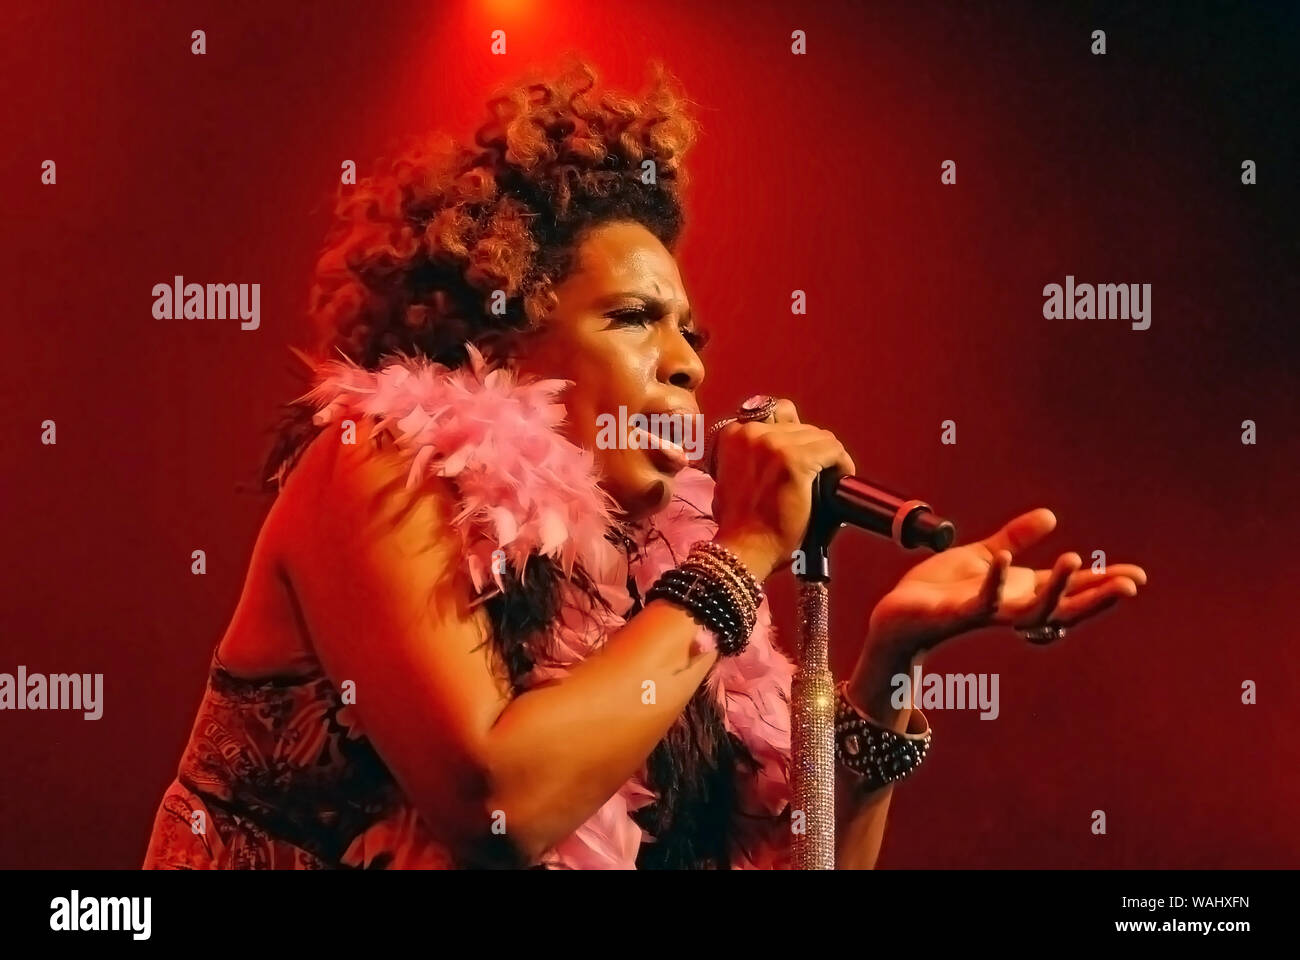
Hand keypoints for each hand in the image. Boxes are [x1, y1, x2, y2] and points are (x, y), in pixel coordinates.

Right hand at [711, 399, 855, 580]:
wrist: (743, 549)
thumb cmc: (740, 523)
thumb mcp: (731, 478)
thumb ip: (748, 457)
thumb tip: (776, 452)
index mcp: (734, 434)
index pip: (778, 417)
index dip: (795, 441)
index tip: (802, 460)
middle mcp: (753, 433)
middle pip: (801, 427)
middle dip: (812, 449)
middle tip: (820, 473)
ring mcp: (775, 445)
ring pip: (820, 437)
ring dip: (829, 457)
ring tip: (832, 477)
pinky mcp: (796, 461)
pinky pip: (832, 451)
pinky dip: (842, 464)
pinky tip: (841, 478)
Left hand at [861, 508, 1146, 670]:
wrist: (899, 614)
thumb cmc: (940, 590)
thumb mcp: (983, 556)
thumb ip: (1015, 538)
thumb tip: (1051, 516)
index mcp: (1020, 593)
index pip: (1071, 590)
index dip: (1103, 584)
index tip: (1138, 577)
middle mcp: (1011, 608)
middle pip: (1065, 607)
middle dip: (1097, 597)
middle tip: (1130, 584)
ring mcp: (987, 614)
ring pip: (1031, 610)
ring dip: (1056, 588)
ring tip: (1076, 560)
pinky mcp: (957, 614)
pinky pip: (981, 601)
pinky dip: (995, 581)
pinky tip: (1005, 559)